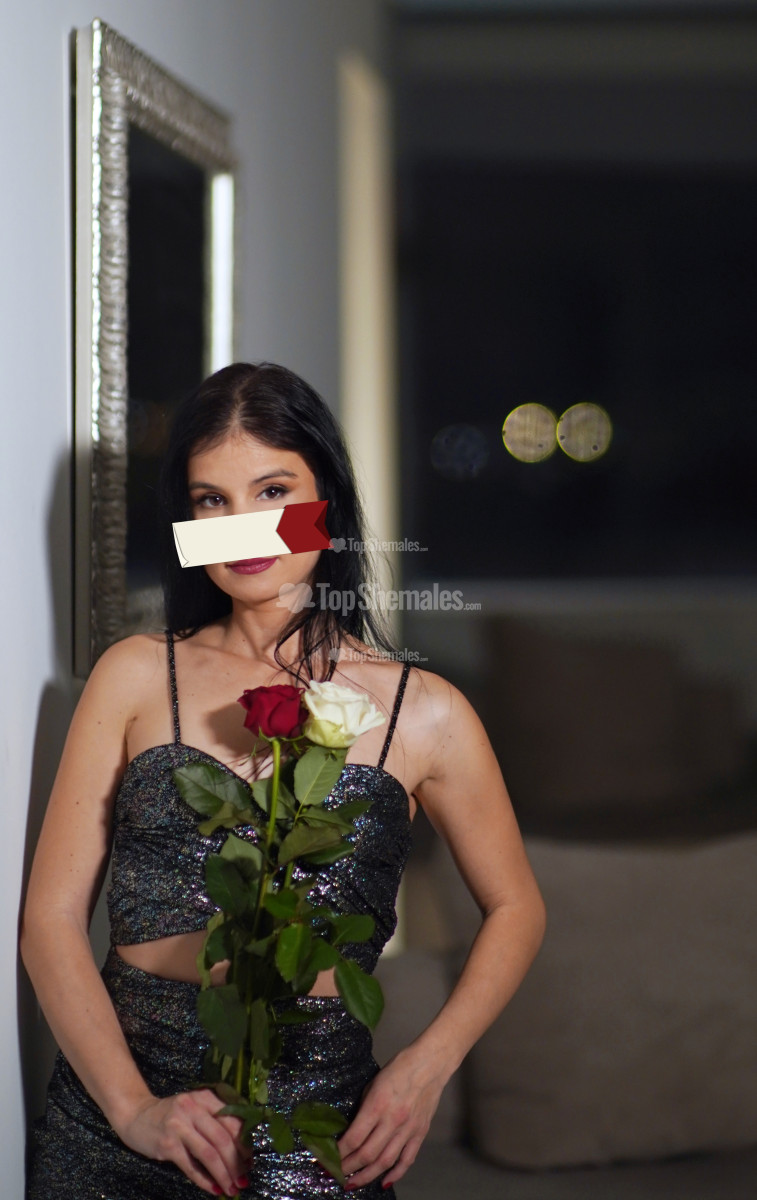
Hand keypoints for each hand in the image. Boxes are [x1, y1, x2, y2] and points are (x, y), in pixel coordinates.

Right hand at [115, 1088, 251, 1195]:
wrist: (136, 1115)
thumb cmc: (172, 1115)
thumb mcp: (195, 1108)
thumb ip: (215, 1120)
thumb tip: (243, 1149)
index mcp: (205, 1097)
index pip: (232, 1121)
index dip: (244, 1143)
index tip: (250, 1160)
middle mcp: (193, 1108)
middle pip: (223, 1139)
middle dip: (236, 1163)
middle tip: (244, 1179)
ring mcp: (179, 1126)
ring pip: (209, 1154)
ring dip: (223, 1175)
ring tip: (232, 1189)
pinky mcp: (167, 1144)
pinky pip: (191, 1166)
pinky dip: (205, 1180)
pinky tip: (214, 1189)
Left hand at [338, 1048, 444, 1189]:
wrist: (430, 1063)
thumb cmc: (399, 1068)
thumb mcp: (373, 1083)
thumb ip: (364, 1108)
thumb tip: (352, 1130)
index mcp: (378, 1104)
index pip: (354, 1138)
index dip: (339, 1152)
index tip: (327, 1159)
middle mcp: (392, 1120)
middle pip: (367, 1154)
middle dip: (348, 1168)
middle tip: (335, 1174)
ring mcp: (408, 1129)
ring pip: (385, 1162)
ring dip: (367, 1176)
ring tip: (353, 1184)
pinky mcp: (421, 1133)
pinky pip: (407, 1159)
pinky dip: (395, 1174)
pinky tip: (384, 1183)